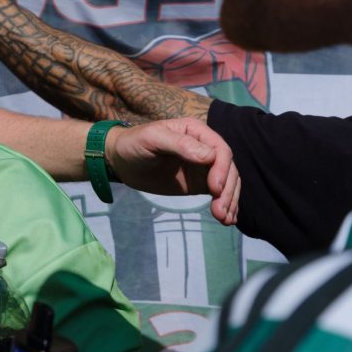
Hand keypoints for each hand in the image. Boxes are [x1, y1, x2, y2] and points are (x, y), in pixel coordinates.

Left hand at [106, 118, 240, 224]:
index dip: (222, 169)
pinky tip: (226, 220)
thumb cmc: (133, 144)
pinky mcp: (200, 182)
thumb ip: (179, 144)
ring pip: (228, 183)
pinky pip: (220, 193)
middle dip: (228, 191)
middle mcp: (204, 147)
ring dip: (230, 201)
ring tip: (223, 219)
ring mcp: (204, 166)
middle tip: (220, 213)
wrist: (122, 161)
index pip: (220, 149)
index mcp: (195, 131)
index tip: (214, 189)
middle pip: (228, 168)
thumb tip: (210, 156)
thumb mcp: (151, 139)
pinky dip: (226, 205)